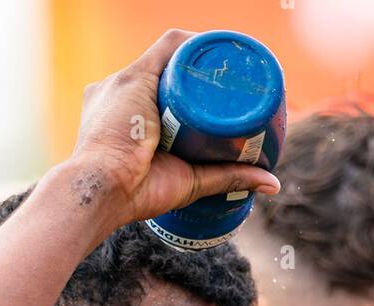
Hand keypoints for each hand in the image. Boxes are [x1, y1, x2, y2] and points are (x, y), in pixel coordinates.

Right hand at [70, 29, 279, 230]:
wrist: (101, 189)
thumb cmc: (136, 192)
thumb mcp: (189, 181)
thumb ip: (227, 179)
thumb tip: (272, 185)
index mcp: (123, 117)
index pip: (163, 94)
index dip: (194, 95)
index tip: (221, 105)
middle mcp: (119, 93)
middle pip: (169, 74)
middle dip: (202, 77)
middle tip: (235, 89)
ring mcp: (125, 82)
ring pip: (172, 57)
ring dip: (203, 59)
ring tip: (233, 71)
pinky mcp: (134, 76)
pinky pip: (169, 46)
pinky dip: (195, 44)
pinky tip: (218, 51)